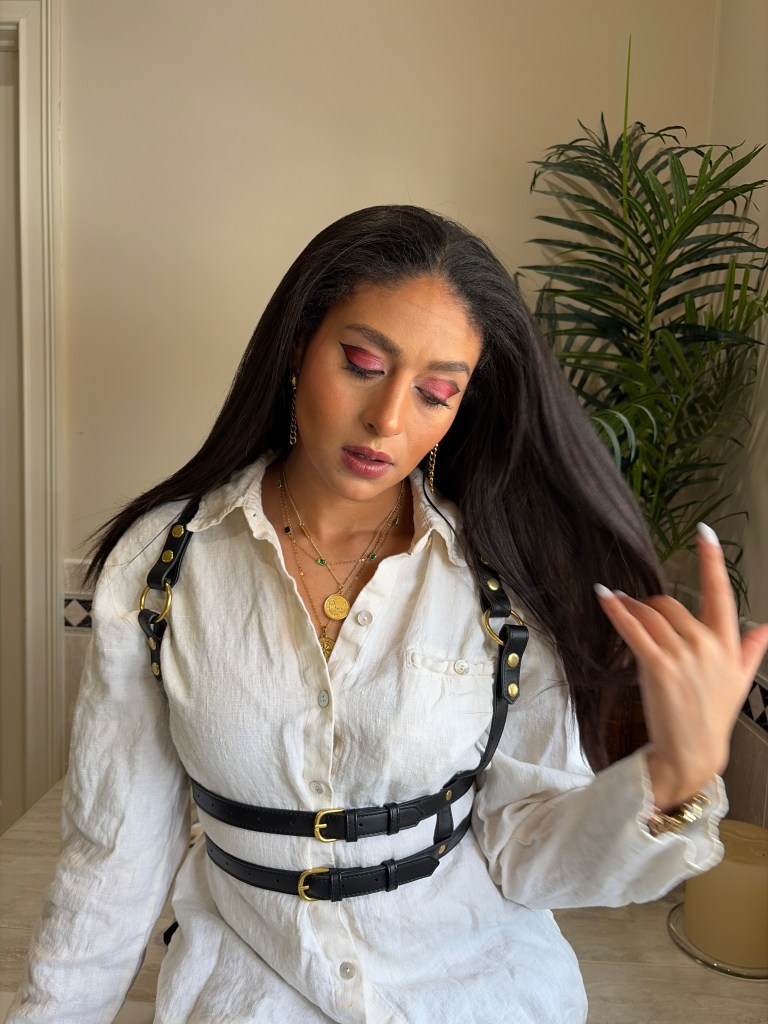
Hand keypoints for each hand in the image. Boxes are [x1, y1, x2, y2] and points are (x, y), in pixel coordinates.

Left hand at [594, 524, 767, 810]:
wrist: (692, 751)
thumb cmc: (711, 715)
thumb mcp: (738, 681)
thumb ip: (750, 650)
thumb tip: (765, 628)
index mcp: (726, 644)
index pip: (721, 594)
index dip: (712, 561)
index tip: (705, 533)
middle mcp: (707, 645)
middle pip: (672, 604)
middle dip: (651, 603)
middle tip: (638, 607)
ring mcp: (683, 656)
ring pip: (651, 615)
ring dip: (631, 605)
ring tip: (618, 601)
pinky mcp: (659, 668)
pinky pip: (634, 629)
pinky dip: (617, 610)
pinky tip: (604, 596)